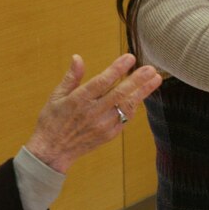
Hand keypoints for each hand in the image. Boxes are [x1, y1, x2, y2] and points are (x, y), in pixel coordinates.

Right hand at [26, 54, 162, 172]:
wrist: (52, 151)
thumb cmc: (52, 121)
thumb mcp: (56, 96)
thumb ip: (71, 77)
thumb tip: (78, 57)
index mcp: (79, 100)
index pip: (102, 81)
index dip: (117, 69)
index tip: (130, 57)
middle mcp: (93, 112)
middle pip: (119, 94)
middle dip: (137, 80)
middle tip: (151, 69)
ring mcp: (102, 125)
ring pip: (127, 106)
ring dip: (142, 92)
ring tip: (155, 79)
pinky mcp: (108, 135)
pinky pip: (125, 118)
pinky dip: (134, 106)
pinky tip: (141, 96)